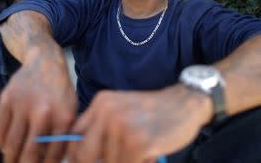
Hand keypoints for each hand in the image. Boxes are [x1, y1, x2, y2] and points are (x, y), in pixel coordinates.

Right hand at [0, 47, 76, 162]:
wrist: (45, 61)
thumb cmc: (60, 92)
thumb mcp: (71, 111)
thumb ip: (65, 136)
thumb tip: (57, 162)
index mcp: (64, 117)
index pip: (53, 155)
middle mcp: (43, 111)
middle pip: (29, 153)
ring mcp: (23, 104)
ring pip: (11, 144)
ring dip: (10, 158)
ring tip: (11, 162)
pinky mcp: (6, 99)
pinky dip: (1, 143)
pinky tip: (5, 146)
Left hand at [67, 85, 212, 162]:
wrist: (185, 103)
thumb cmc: (153, 113)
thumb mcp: (121, 111)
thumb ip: (101, 129)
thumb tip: (79, 157)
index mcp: (101, 103)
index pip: (75, 136)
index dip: (74, 156)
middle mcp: (107, 113)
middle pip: (84, 154)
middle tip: (117, 160)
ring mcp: (122, 127)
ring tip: (140, 153)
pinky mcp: (138, 142)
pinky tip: (149, 156)